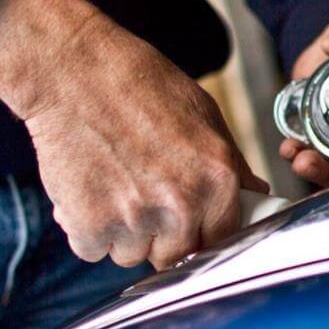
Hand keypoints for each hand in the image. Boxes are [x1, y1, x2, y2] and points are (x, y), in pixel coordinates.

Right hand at [0, 0, 267, 269]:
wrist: (73, 72)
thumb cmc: (139, 84)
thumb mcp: (205, 115)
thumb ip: (232, 165)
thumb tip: (255, 193)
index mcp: (217, 180)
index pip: (220, 241)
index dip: (200, 235)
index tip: (187, 228)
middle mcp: (180, 207)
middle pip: (173, 257)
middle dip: (159, 237)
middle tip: (142, 198)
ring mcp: (134, 220)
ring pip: (130, 255)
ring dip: (121, 233)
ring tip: (113, 185)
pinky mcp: (89, 226)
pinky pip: (92, 249)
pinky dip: (86, 229)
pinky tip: (88, 190)